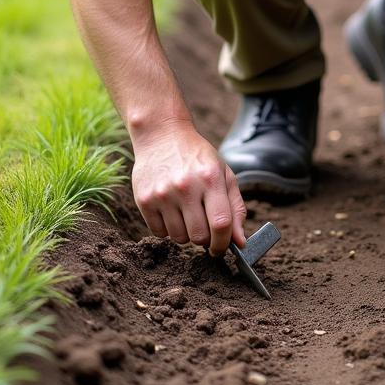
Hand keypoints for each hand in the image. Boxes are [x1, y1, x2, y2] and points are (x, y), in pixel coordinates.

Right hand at [132, 123, 247, 256]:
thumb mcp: (224, 174)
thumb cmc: (198, 158)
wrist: (162, 136)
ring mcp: (162, 194)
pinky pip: (159, 233)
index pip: (221, 224)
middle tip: (205, 230)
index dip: (224, 243)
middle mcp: (186, 187)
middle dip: (206, 240)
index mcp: (210, 179)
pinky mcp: (143, 200)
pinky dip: (168, 230)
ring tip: (187, 214)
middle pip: (199, 236)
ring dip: (186, 235)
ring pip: (179, 238)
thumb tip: (241, 243)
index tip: (223, 248)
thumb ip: (235, 208)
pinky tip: (171, 211)